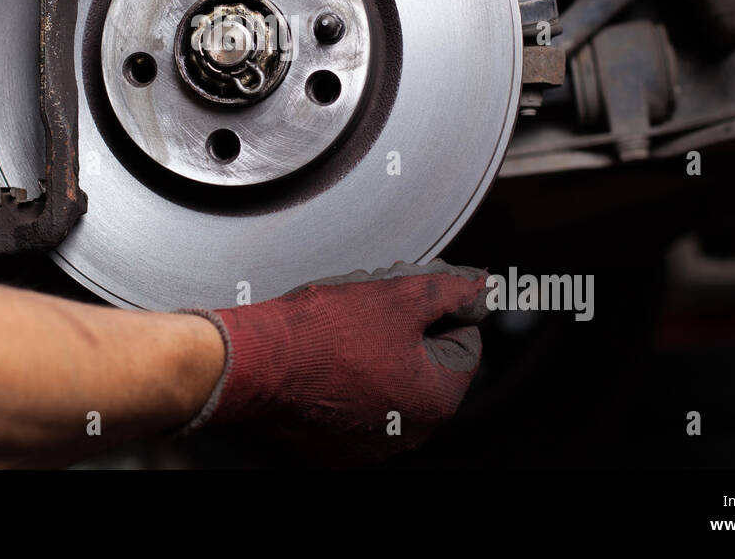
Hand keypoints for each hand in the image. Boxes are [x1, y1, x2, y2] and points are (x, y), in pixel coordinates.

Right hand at [183, 260, 489, 463]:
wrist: (252, 362)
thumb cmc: (321, 332)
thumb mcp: (399, 294)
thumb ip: (451, 290)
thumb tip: (482, 287)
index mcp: (438, 399)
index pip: (466, 342)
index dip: (439, 309)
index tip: (408, 296)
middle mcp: (410, 433)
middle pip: (428, 366)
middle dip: (408, 332)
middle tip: (371, 308)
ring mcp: (370, 444)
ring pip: (391, 384)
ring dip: (378, 355)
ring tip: (342, 330)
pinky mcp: (333, 446)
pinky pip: (356, 406)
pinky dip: (347, 381)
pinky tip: (325, 357)